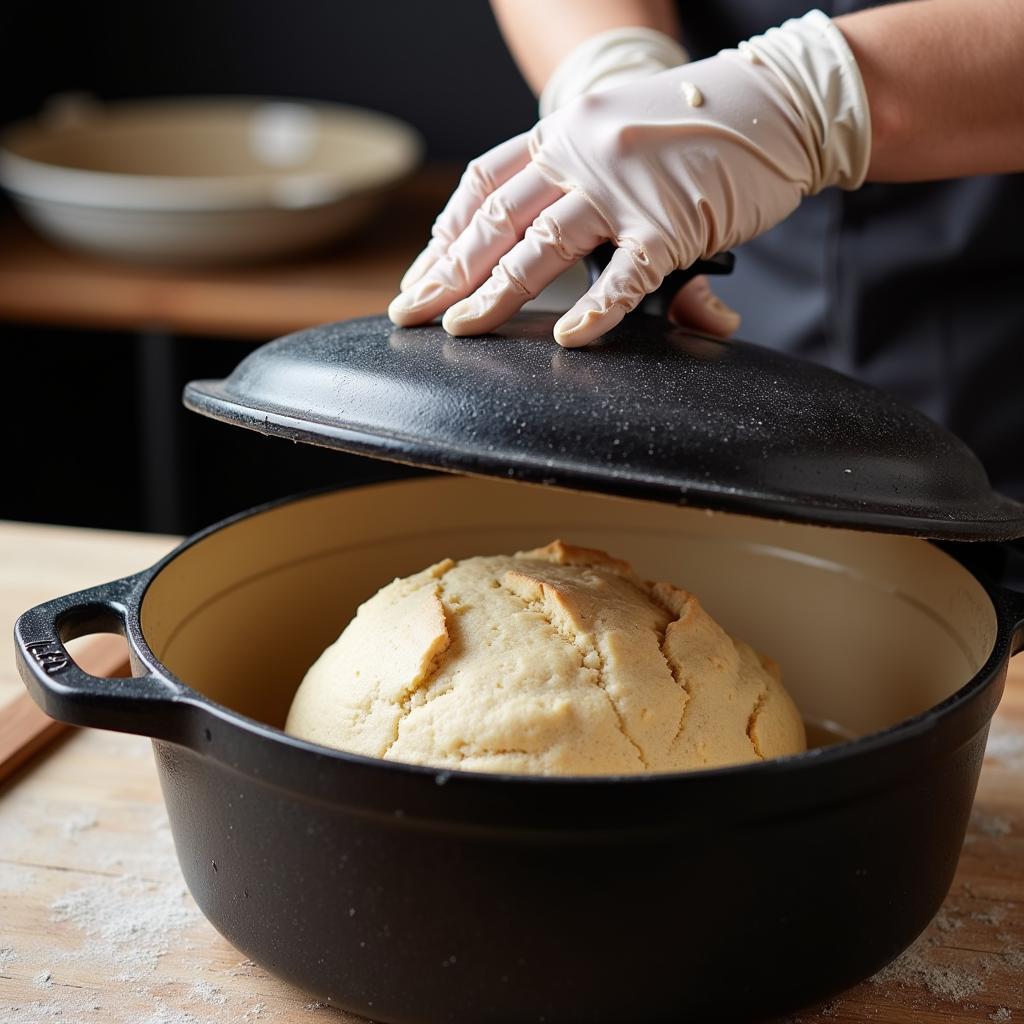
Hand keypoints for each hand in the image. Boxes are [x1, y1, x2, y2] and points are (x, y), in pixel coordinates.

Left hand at [389, 11, 868, 347]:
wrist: (778, 98)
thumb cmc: (696, 128)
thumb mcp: (626, 147)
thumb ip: (593, 212)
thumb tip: (578, 289)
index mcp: (563, 131)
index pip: (484, 185)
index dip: (446, 233)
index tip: (422, 274)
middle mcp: (580, 151)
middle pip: (497, 221)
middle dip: (448, 272)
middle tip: (412, 313)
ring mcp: (623, 186)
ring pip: (541, 246)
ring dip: (495, 293)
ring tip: (461, 330)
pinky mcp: (671, 220)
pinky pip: (625, 274)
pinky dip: (595, 308)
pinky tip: (567, 338)